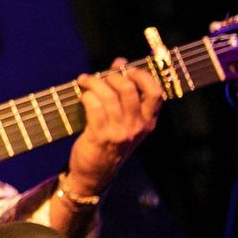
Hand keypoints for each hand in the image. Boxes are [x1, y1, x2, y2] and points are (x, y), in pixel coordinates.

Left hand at [65, 58, 162, 195]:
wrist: (96, 173)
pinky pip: (94, 106)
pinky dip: (87, 95)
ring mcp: (120, 132)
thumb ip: (125, 96)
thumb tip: (119, 64)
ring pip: (109, 95)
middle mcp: (137, 127)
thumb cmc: (110, 141)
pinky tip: (82, 95)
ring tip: (84, 80)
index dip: (141, 75)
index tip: (124, 67)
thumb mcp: (126, 122)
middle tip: (98, 75)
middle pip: (129, 89)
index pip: (155, 93)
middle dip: (110, 76)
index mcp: (148, 122)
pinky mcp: (101, 136)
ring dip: (93, 82)